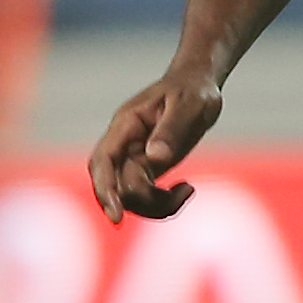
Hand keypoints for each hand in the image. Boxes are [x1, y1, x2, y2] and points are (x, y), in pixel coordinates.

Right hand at [88, 66, 222, 223]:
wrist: (199, 85)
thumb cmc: (193, 89)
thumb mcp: (189, 105)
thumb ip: (171, 130)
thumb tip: (155, 158)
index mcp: (126, 125)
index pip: (103, 161)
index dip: (105, 190)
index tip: (116, 217)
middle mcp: (124, 144)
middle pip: (113, 185)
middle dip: (140, 201)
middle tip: (179, 195)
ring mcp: (134, 158)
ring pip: (129, 196)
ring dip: (156, 205)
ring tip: (187, 191)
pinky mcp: (148, 168)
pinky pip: (146, 196)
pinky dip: (164, 202)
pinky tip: (187, 189)